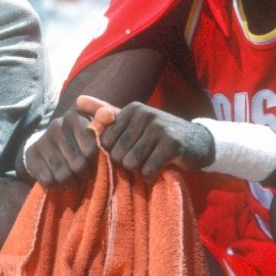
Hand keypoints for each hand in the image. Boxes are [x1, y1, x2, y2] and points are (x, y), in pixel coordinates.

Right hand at [24, 95, 99, 187]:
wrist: (52, 142)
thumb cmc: (82, 138)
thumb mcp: (97, 127)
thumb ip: (106, 120)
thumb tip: (108, 115)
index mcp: (75, 117)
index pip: (91, 150)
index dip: (95, 162)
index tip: (94, 162)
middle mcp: (57, 126)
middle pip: (78, 165)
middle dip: (83, 174)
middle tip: (83, 174)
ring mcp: (42, 140)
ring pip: (63, 175)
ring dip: (71, 182)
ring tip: (73, 180)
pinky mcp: (31, 153)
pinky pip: (47, 179)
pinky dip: (55, 185)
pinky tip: (58, 180)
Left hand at [96, 100, 214, 178]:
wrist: (198, 142)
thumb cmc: (158, 134)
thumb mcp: (132, 120)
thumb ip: (105, 111)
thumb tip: (77, 99)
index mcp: (131, 109)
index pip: (106, 141)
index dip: (115, 153)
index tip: (129, 151)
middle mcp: (144, 114)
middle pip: (118, 153)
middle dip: (127, 164)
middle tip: (142, 159)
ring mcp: (159, 128)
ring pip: (131, 162)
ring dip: (139, 171)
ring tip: (150, 163)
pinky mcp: (172, 144)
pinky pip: (148, 169)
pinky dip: (150, 175)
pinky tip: (158, 170)